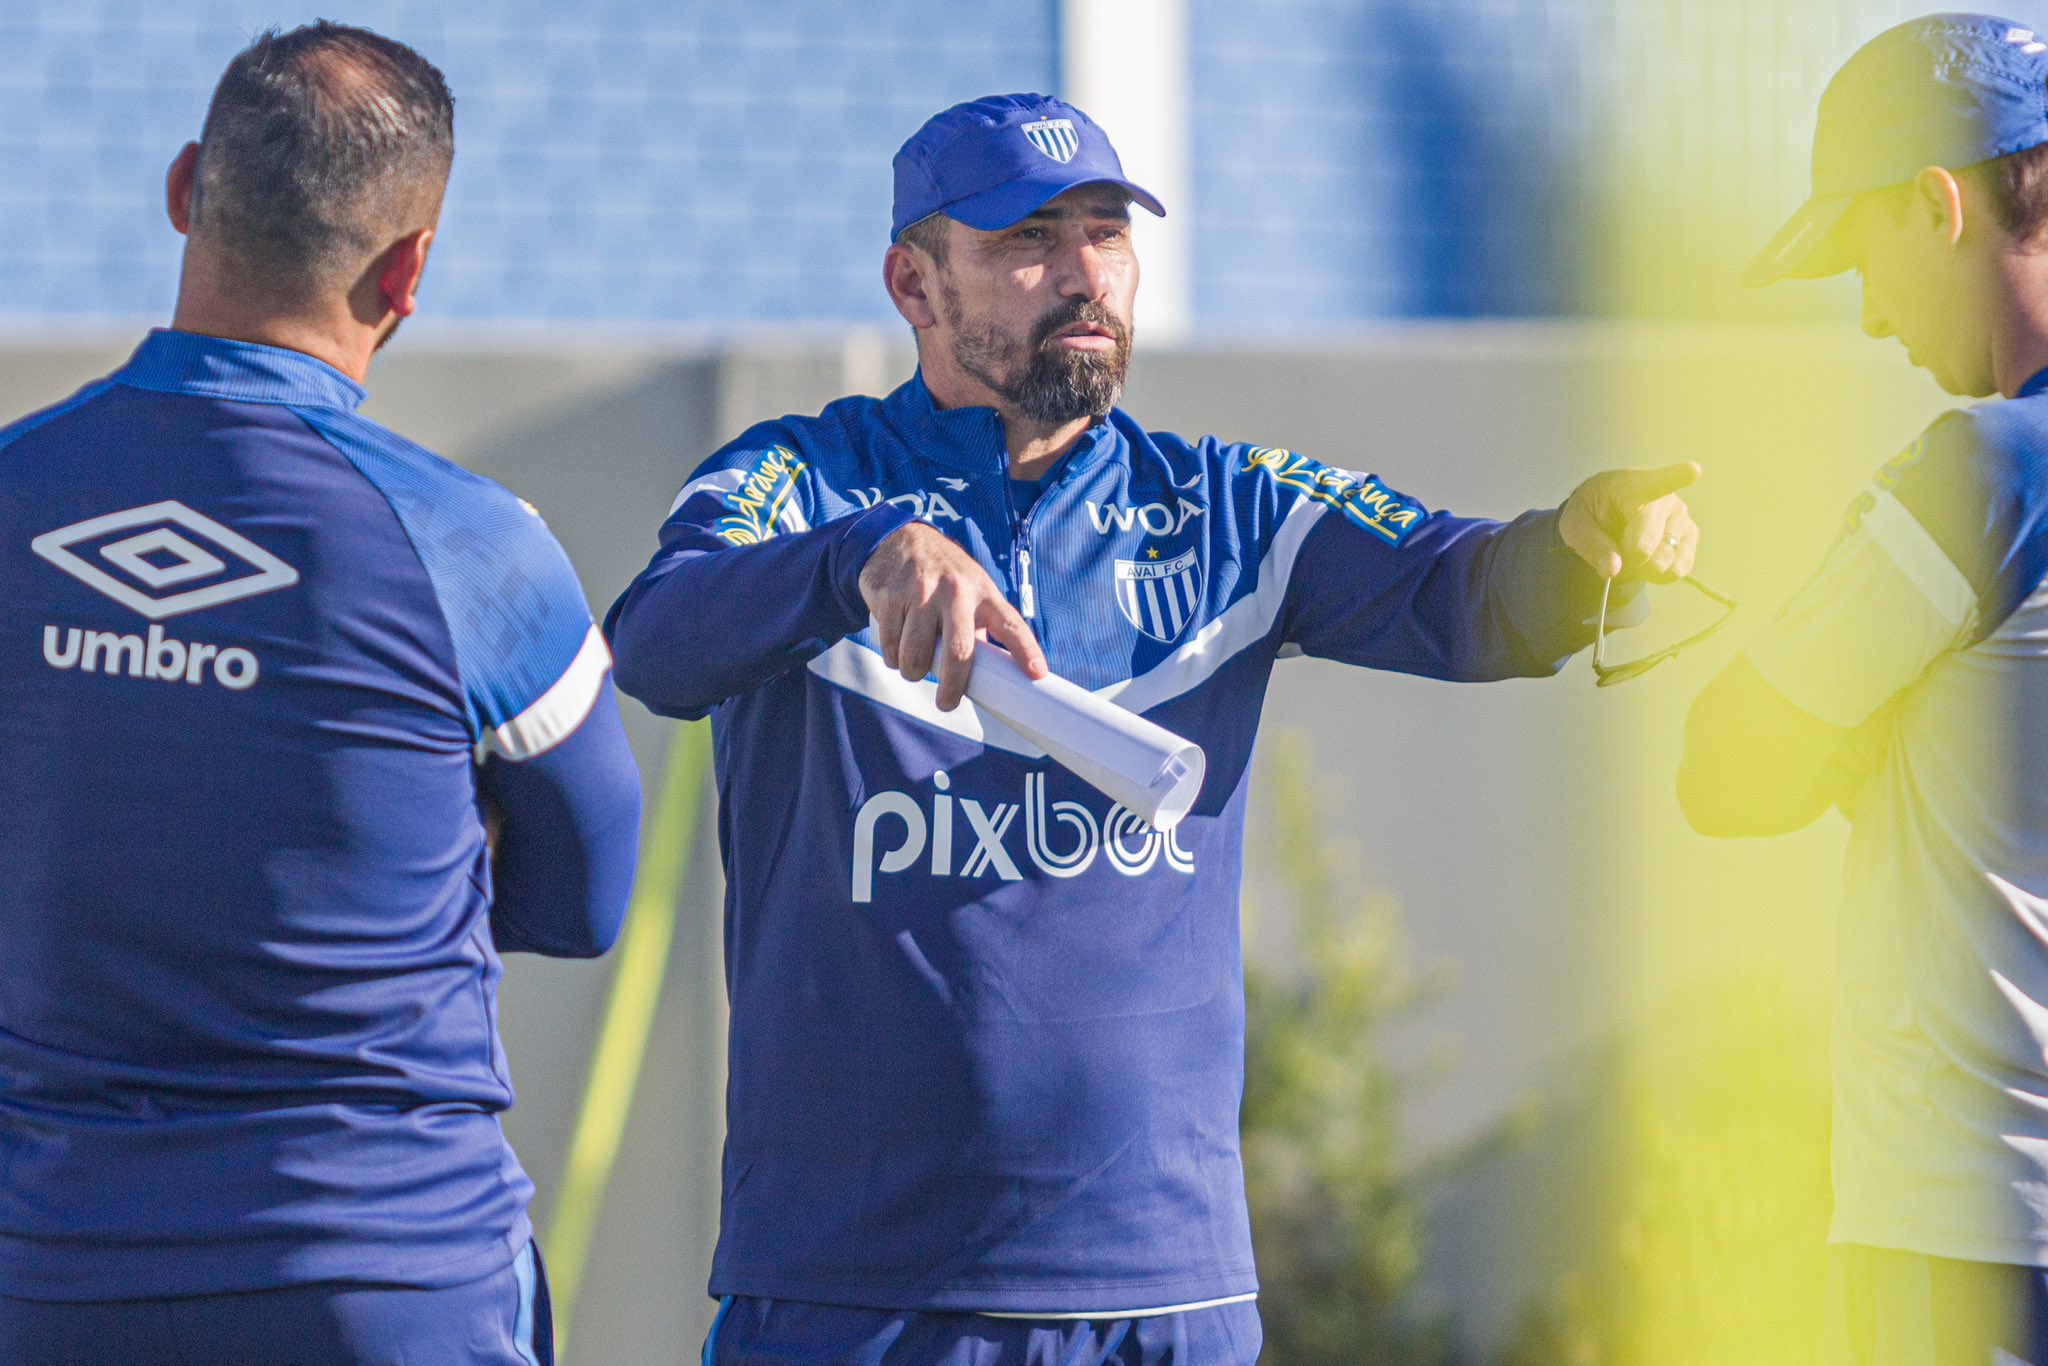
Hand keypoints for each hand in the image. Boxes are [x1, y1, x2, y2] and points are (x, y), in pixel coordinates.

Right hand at [858, 521, 1047, 709]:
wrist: (900, 538)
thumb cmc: (945, 576)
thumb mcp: (972, 590)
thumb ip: (981, 627)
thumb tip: (990, 676)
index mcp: (983, 593)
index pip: (1011, 625)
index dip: (1026, 651)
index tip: (1037, 674)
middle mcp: (955, 591)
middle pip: (959, 653)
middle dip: (953, 688)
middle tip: (947, 703)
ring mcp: (920, 592)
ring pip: (915, 657)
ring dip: (914, 672)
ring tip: (915, 667)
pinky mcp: (890, 596)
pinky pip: (890, 646)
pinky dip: (893, 657)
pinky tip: (897, 646)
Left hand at [1559, 462, 1702, 580]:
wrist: (1609, 510)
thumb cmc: (1592, 512)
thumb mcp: (1576, 525)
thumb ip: (1592, 545)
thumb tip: (1614, 569)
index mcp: (1635, 486)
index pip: (1660, 481)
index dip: (1678, 477)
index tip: (1693, 470)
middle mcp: (1667, 500)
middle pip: (1647, 548)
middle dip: (1627, 560)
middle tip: (1615, 549)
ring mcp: (1683, 518)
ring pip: (1665, 564)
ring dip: (1643, 569)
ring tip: (1632, 549)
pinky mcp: (1691, 536)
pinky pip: (1678, 571)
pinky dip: (1658, 574)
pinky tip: (1648, 556)